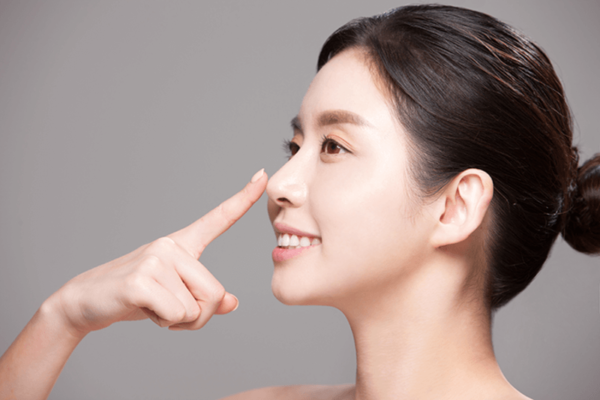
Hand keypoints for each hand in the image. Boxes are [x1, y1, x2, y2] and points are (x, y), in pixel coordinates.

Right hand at [46, 169, 266, 336]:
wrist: (85, 302)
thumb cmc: (134, 298)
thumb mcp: (174, 297)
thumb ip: (205, 299)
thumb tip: (232, 302)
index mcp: (181, 246)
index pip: (217, 219)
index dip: (242, 199)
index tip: (263, 175)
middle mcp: (171, 246)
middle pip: (215, 292)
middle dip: (199, 316)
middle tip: (172, 314)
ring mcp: (156, 259)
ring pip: (197, 308)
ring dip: (178, 321)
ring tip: (153, 308)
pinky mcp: (141, 279)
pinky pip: (177, 314)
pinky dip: (164, 323)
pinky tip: (144, 310)